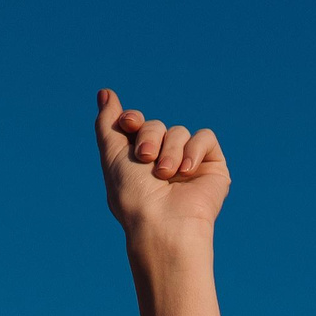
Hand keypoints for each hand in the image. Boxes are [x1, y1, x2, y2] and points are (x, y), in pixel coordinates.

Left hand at [96, 88, 229, 239]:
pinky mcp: (211, 165)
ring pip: (179, 131)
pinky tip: (186, 171)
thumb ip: (107, 125)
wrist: (164, 222)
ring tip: (165, 175)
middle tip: (145, 159)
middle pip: (156, 125)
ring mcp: (186, 163)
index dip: (132, 120)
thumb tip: (105, 92)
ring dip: (170, 150)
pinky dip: (194, 150)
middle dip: (149, 137)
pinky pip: (204, 137)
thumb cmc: (133, 197)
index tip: (127, 123)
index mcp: (136, 161)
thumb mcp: (112, 157)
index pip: (136, 125)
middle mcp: (161, 161)